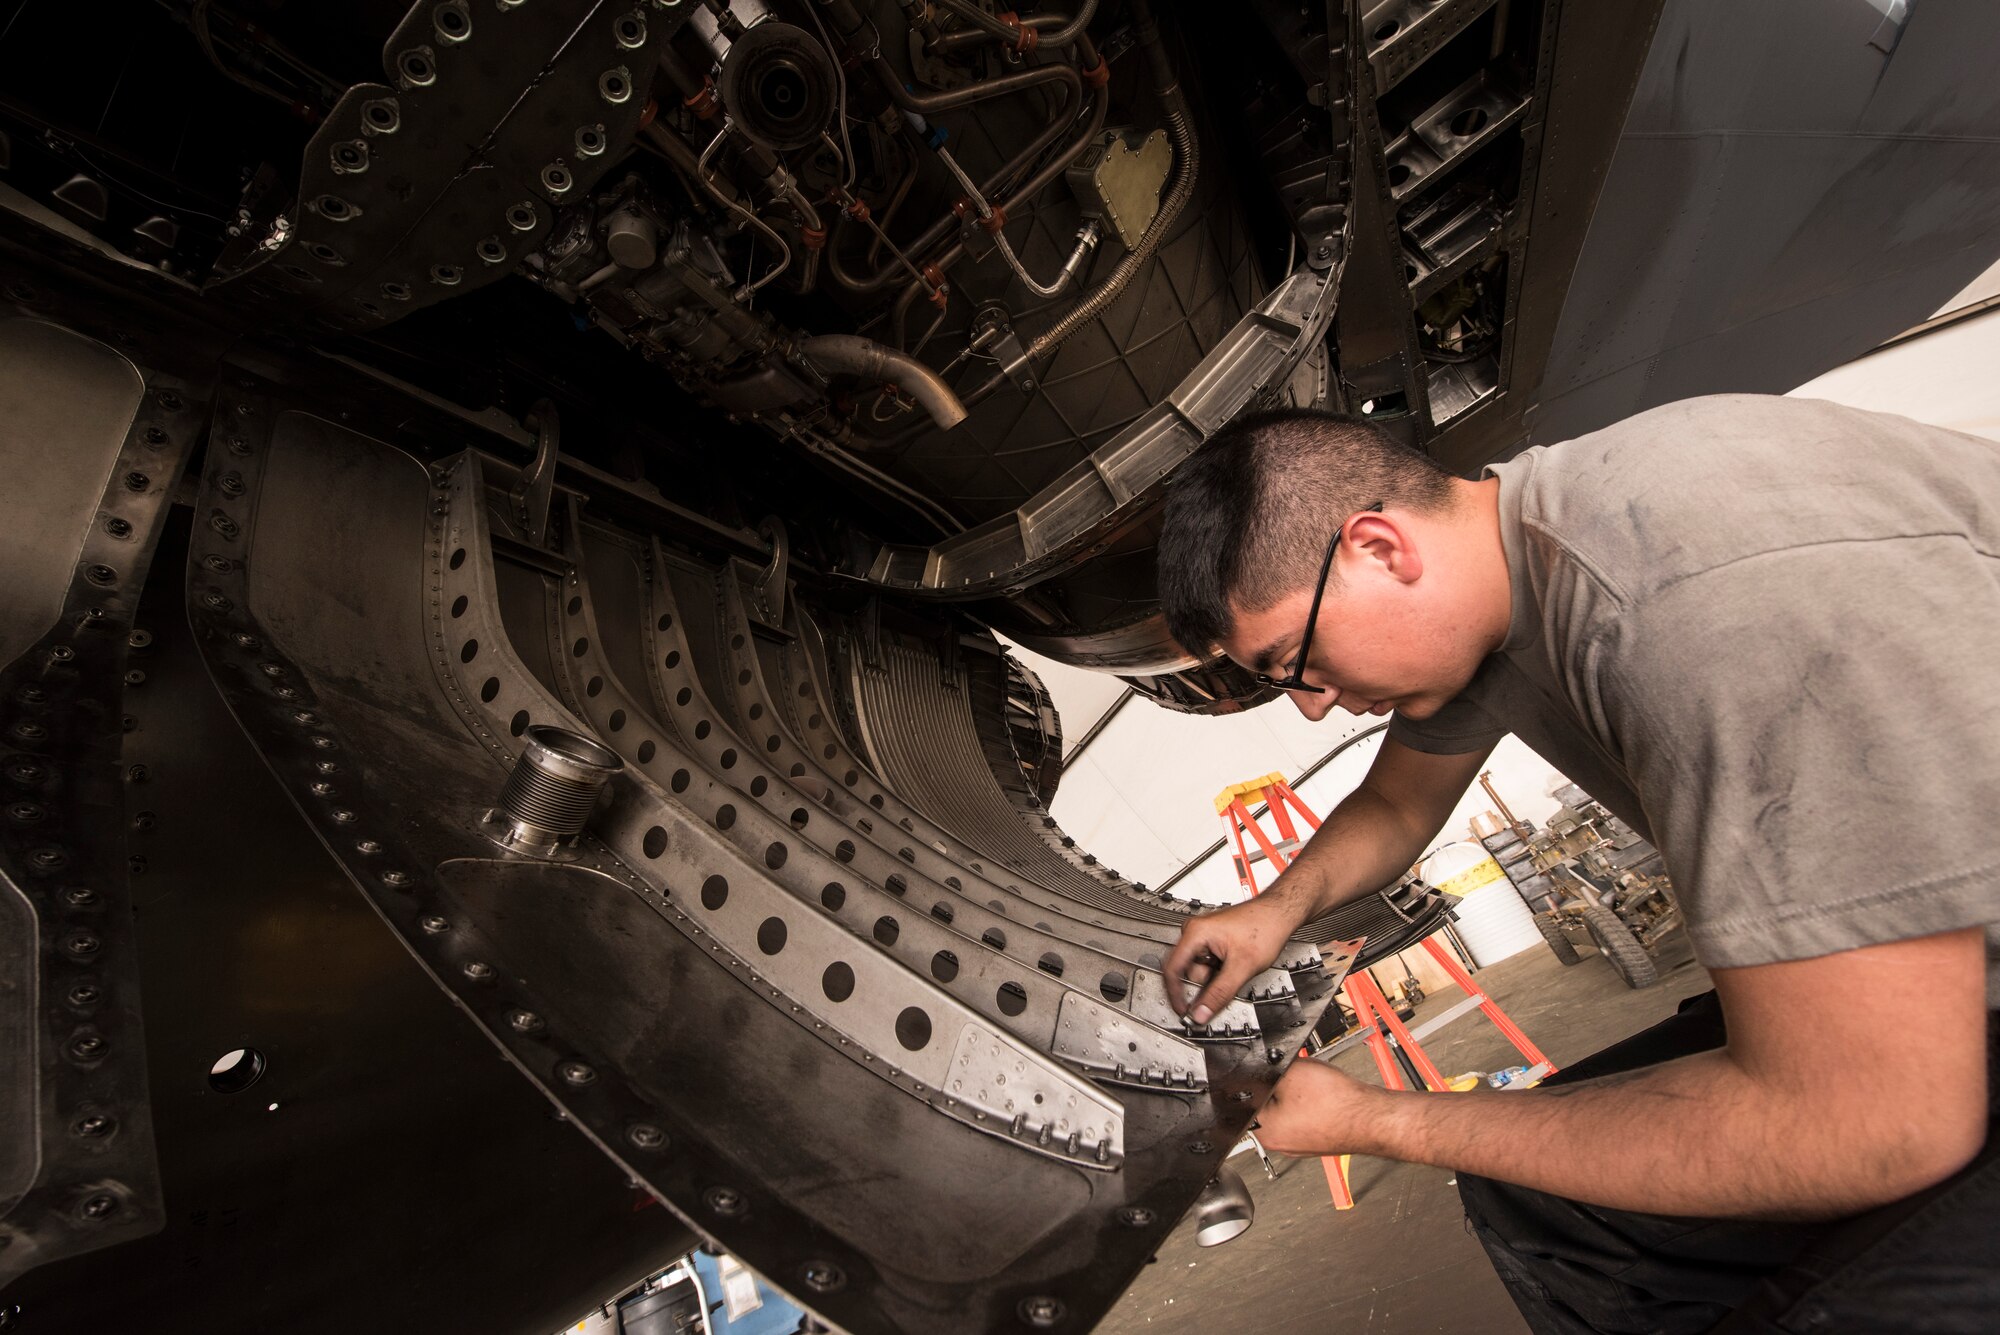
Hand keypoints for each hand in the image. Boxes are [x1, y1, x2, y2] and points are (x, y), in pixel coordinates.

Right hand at [1160, 893, 1310, 1023]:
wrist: (1279, 914)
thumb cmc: (1264, 927)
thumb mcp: (1241, 967)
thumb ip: (1219, 993)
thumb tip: (1201, 1012)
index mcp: (1195, 933)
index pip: (1172, 969)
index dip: (1176, 994)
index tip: (1183, 1011)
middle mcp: (1195, 932)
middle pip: (1188, 971)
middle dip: (1206, 983)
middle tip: (1226, 981)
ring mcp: (1203, 936)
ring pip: (1200, 970)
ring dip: (1214, 978)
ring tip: (1235, 968)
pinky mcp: (1212, 941)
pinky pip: (1208, 965)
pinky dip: (1219, 972)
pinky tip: (1234, 965)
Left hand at [1251, 1060, 1376, 1157]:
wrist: (1374, 1118)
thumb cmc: (1340, 1105)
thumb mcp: (1292, 1071)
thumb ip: (1267, 1068)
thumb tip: (1258, 1064)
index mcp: (1266, 1133)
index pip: (1246, 1098)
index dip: (1257, 1077)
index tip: (1272, 1070)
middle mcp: (1281, 1143)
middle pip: (1268, 1102)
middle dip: (1280, 1083)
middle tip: (1299, 1077)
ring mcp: (1300, 1143)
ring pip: (1289, 1106)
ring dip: (1297, 1091)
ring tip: (1315, 1086)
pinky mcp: (1317, 1138)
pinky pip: (1306, 1113)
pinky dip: (1312, 1101)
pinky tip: (1324, 1094)